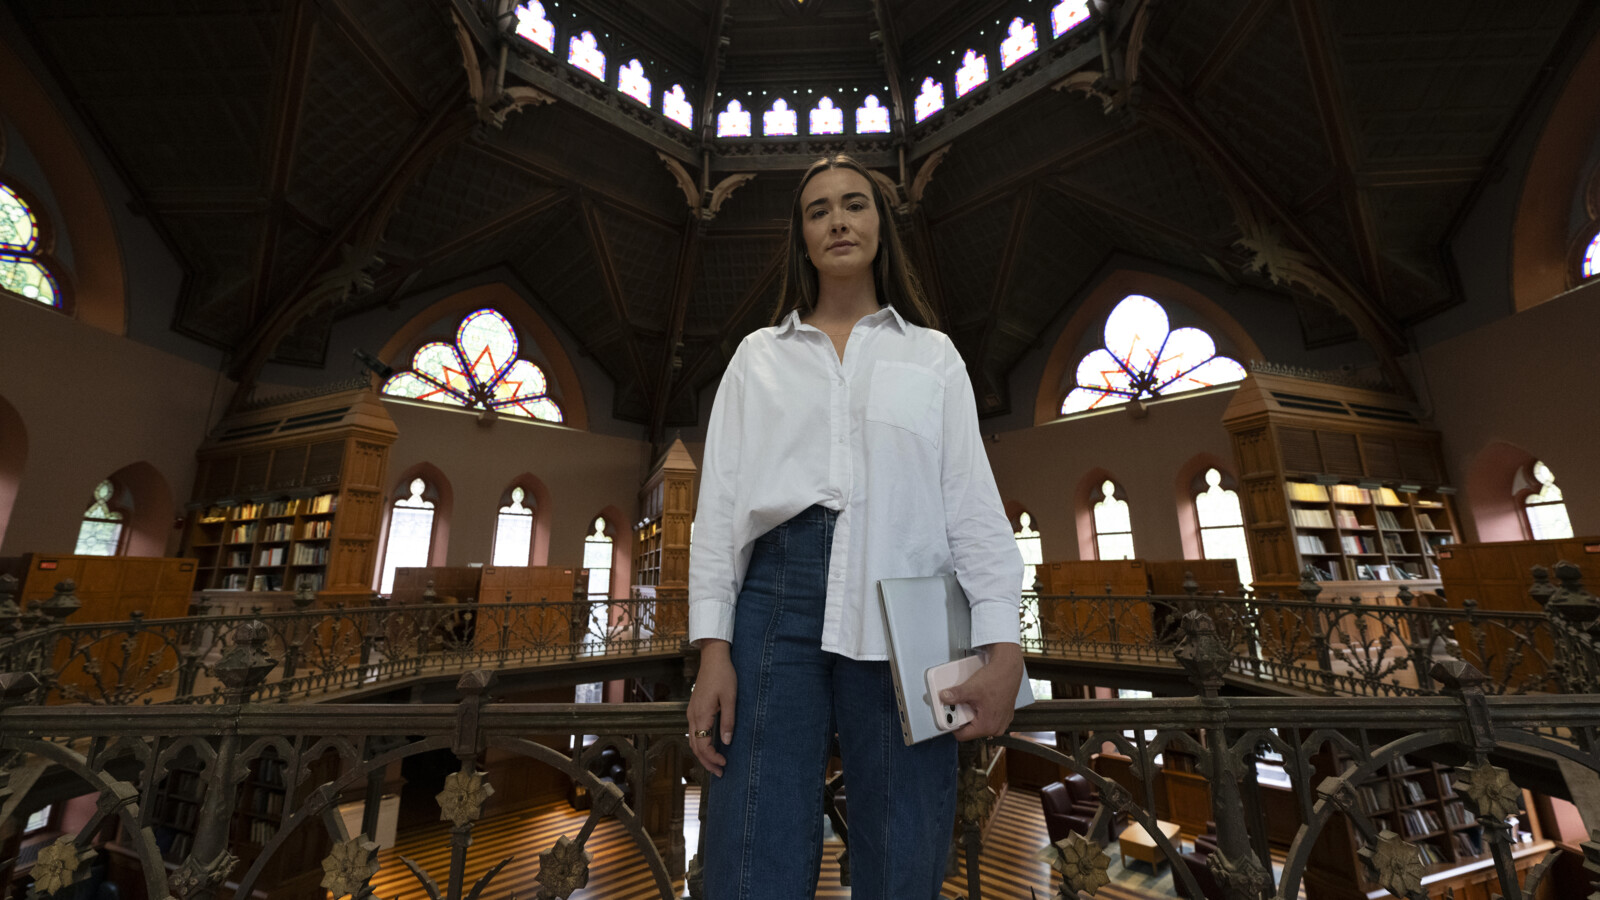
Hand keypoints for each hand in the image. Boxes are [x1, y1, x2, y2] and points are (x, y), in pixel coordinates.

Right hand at [687, 640, 736, 776]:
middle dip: (707, 762)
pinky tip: (710, 747)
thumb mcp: (730, 698)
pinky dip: (700, 744)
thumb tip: (726, 742)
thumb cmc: (724, 675)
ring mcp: (691, 712)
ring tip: (715, 764)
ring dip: (703, 755)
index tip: (725, 764)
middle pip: (695, 747)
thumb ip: (728, 720)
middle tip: (720, 773)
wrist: (713, 658)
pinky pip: (694, 732)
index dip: (712, 758)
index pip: (703, 745)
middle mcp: (692, 715)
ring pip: (693, 740)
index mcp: (701, 714)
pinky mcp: (694, 709)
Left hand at [941, 642, 1022, 741]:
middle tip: (959, 704)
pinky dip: (980, 709)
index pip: (962, 735)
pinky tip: (979, 699)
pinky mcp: (1003, 714)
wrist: (1009, 668)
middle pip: (970, 728)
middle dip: (962, 717)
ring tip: (971, 700)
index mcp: (988, 726)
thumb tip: (943, 698)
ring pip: (978, 722)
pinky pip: (986, 716)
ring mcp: (1001, 721)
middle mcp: (996, 727)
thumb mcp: (971, 688)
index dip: (952, 725)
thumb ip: (955, 695)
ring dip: (971, 713)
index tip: (947, 715)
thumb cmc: (996, 679)